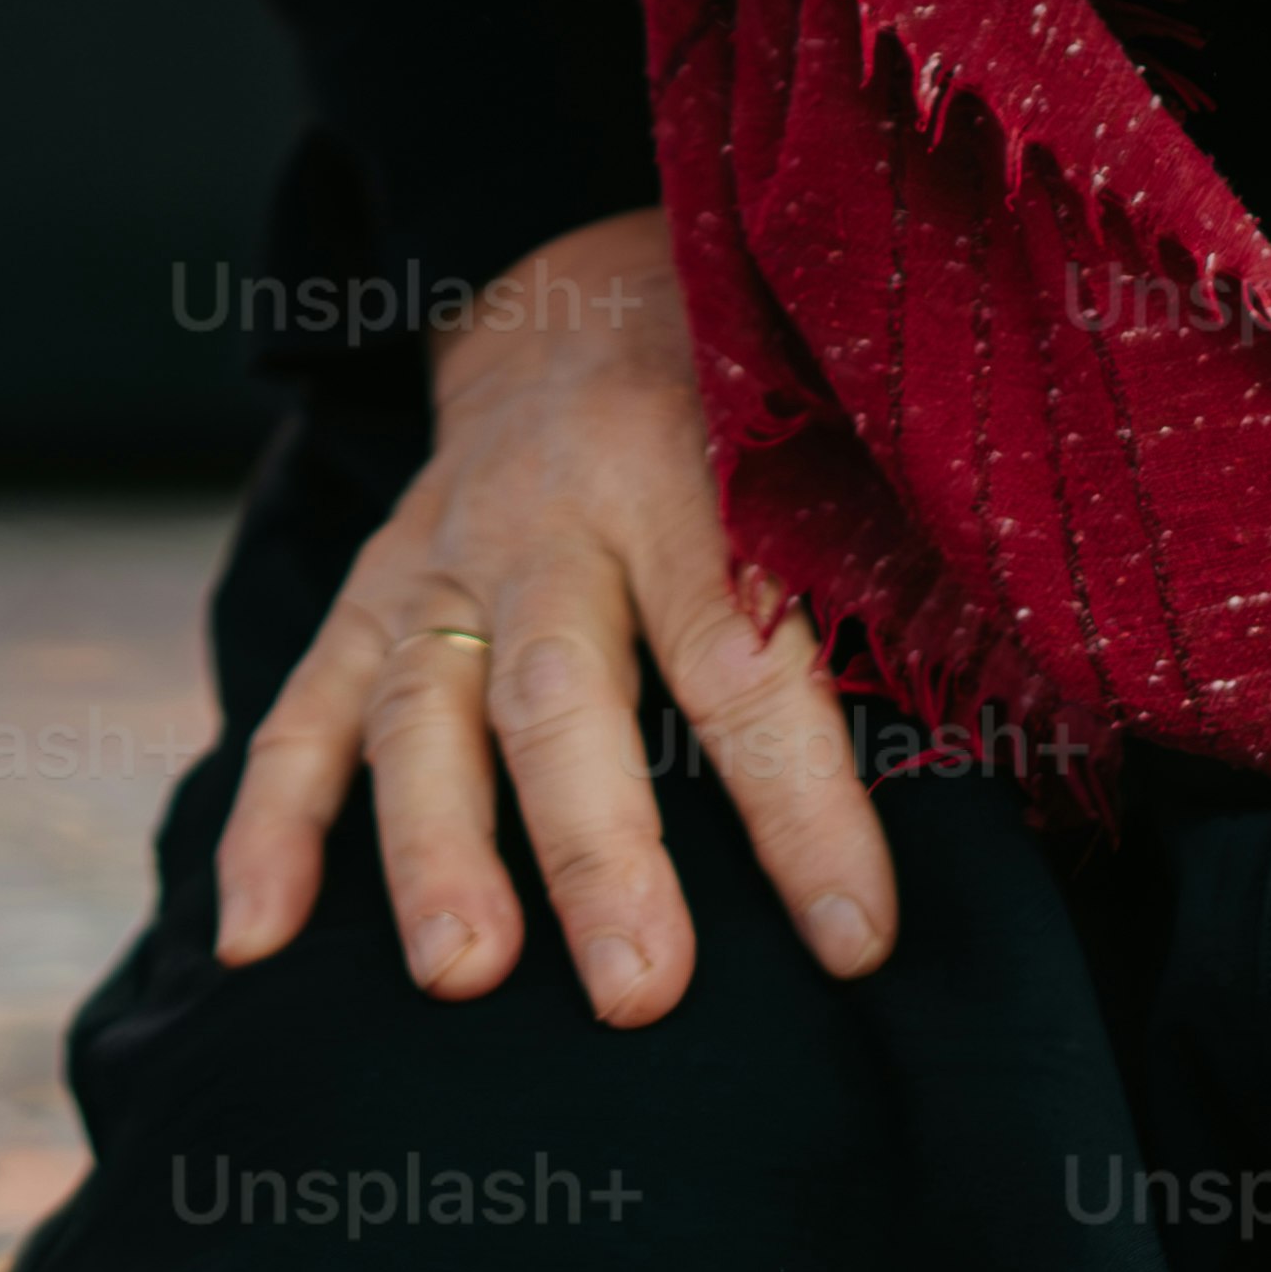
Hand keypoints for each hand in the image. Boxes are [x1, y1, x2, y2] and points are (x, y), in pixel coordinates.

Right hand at [210, 216, 893, 1020]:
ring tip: (458, 979)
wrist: (584, 282)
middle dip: (595, 847)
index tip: (856, 939)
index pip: (744, 654)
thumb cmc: (750, 394)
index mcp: (684, 467)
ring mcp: (440, 552)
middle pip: (563, 691)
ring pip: (419, 706)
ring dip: (430, 848)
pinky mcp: (371, 589)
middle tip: (638, 989)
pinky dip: (267, 824)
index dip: (801, 803)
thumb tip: (1017, 762)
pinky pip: (304, 706)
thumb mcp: (828, 442)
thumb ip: (882, 575)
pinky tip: (254, 942)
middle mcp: (547, 510)